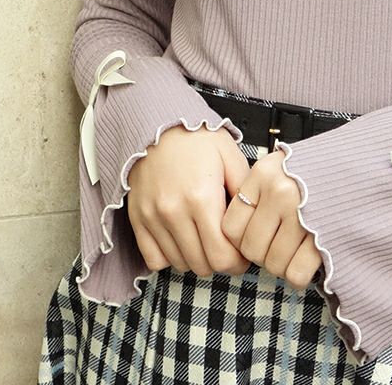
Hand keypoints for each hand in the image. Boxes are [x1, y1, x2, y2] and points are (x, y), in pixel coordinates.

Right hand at [126, 123, 253, 277]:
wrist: (158, 125)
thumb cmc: (197, 139)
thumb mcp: (230, 155)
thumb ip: (245, 190)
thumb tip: (254, 220)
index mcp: (202, 197)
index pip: (222, 256)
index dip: (238, 261)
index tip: (242, 253)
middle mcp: (174, 212)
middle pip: (202, 265)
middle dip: (220, 262)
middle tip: (226, 248)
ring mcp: (153, 218)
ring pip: (180, 264)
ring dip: (197, 259)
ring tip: (205, 240)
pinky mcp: (138, 220)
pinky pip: (154, 259)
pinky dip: (170, 257)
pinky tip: (182, 240)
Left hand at [221, 148, 322, 290]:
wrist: (362, 164)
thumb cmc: (315, 172)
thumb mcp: (280, 167)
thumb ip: (257, 193)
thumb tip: (234, 238)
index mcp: (264, 173)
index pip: (231, 227)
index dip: (242, 239)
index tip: (258, 234)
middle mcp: (280, 192)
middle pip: (252, 250)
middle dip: (264, 254)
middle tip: (281, 242)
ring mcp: (302, 214)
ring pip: (273, 264)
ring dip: (283, 264)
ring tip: (297, 246)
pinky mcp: (323, 236)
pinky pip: (295, 274)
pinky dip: (299, 275)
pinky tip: (308, 258)